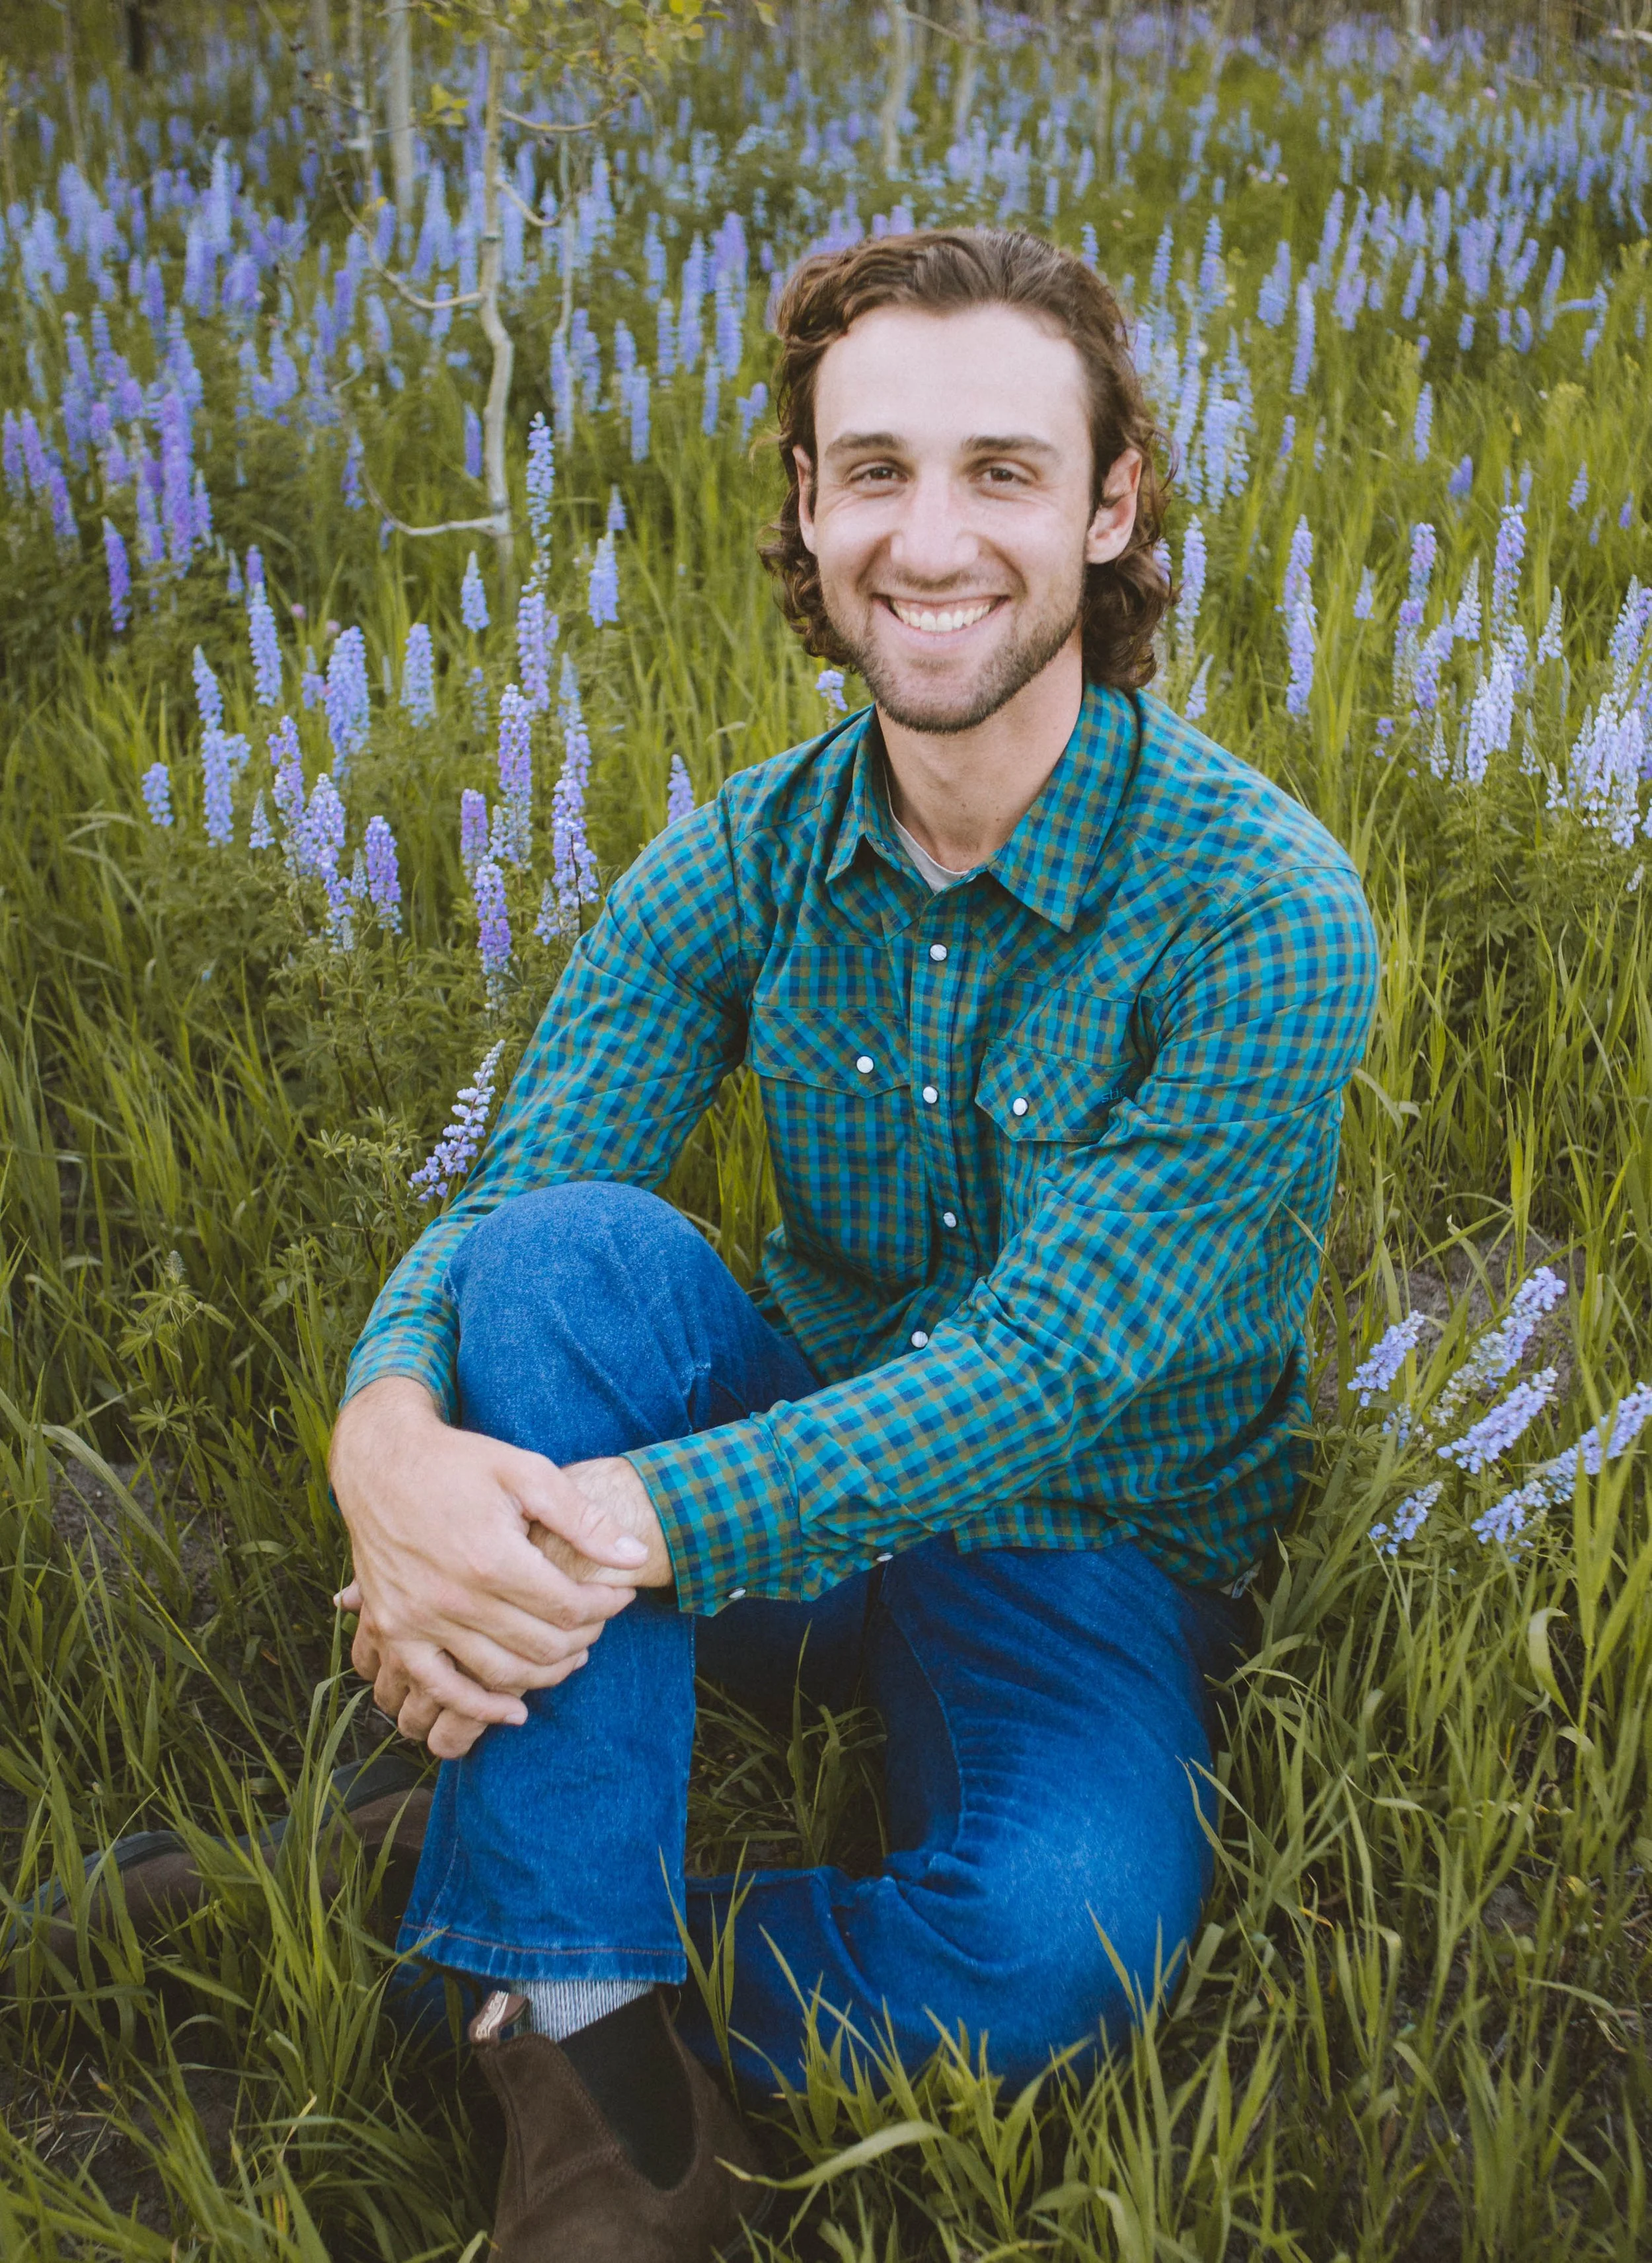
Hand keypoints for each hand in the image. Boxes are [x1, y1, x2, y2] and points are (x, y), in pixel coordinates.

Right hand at [329, 1379, 670, 1754]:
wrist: (382, 1463)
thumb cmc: (459, 1463)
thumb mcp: (527, 1473)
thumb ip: (583, 1520)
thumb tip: (636, 1557)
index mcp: (493, 1558)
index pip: (569, 1607)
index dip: (605, 1606)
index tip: (621, 1593)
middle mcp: (456, 1598)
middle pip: (542, 1646)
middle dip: (584, 1637)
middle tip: (598, 1621)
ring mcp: (420, 1620)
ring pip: (501, 1673)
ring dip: (546, 1674)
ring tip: (571, 1654)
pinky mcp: (394, 1631)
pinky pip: (441, 1687)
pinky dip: (480, 1708)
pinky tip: (513, 1710)